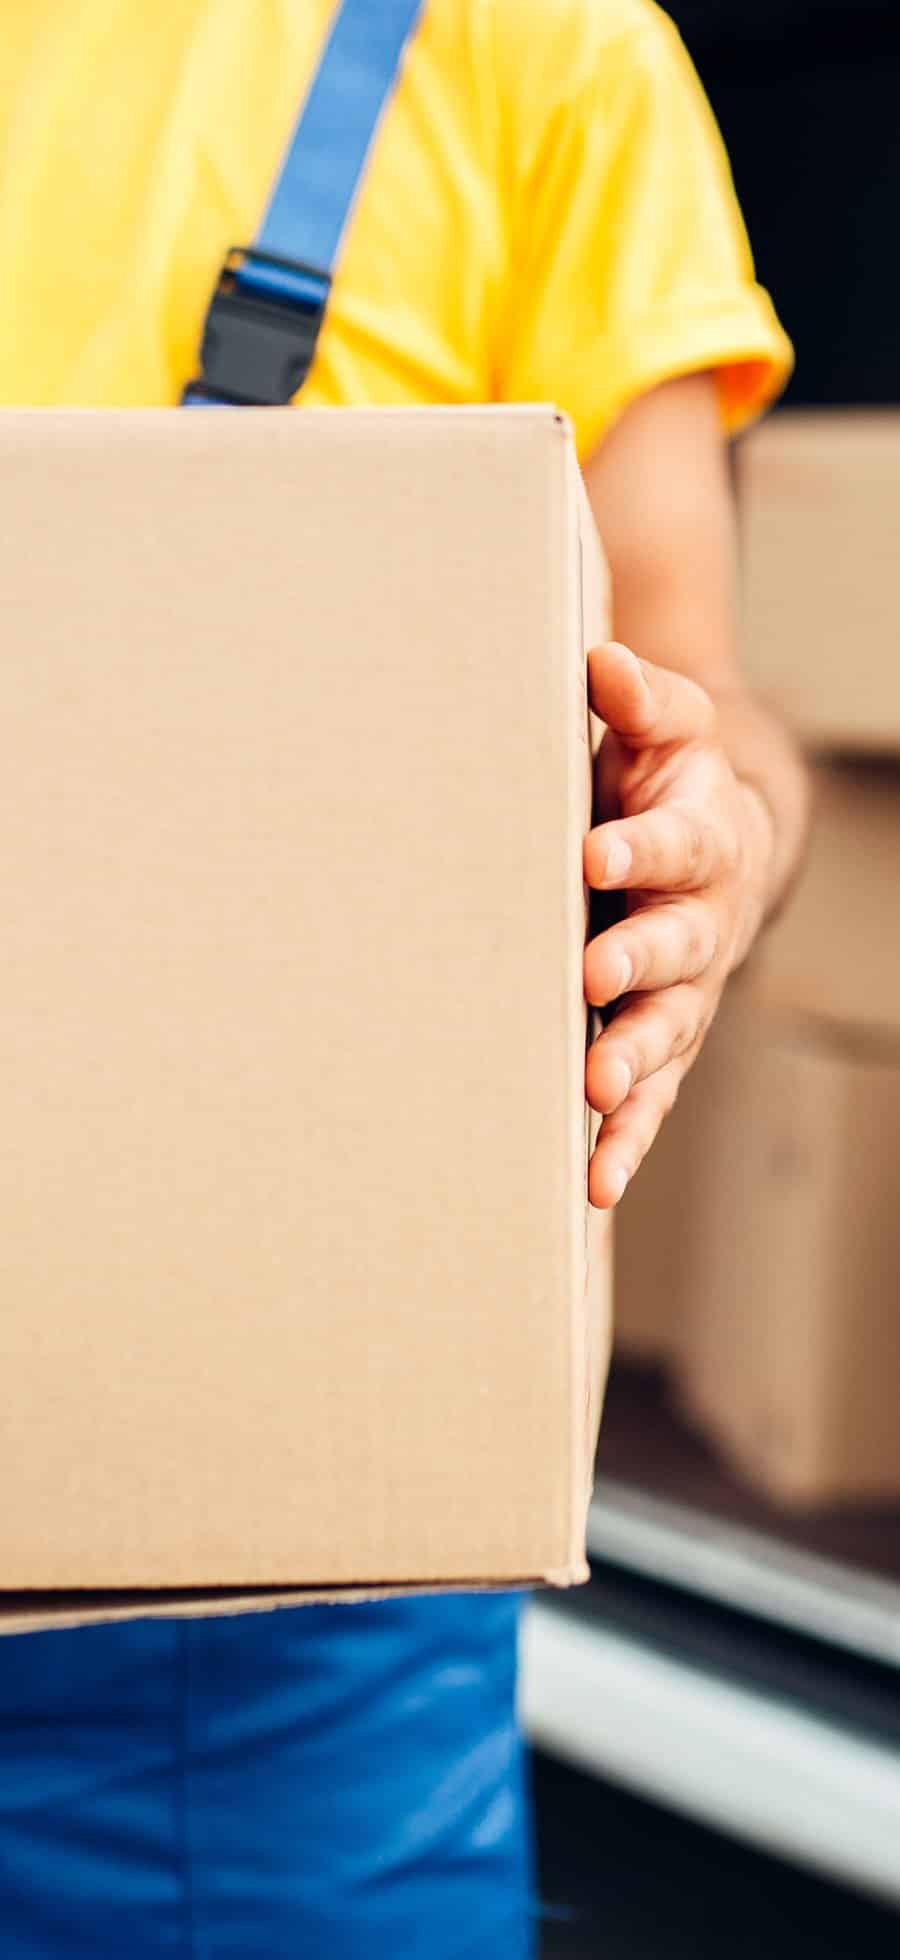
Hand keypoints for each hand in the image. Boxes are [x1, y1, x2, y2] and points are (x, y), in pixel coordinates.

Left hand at [584, 641, 773, 1208]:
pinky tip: (595, 1182)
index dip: (638, 846)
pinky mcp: (663, 1042)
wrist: (718, 842)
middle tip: (592, 976)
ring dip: (635, 1064)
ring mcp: (685, 991)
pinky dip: (627, 1139)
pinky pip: (652, 1098)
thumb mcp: (663, 727)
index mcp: (699, 837)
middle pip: (677, 946)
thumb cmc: (667, 780)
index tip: (594, 851)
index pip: (673, 840)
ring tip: (598, 1093)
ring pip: (667, 1033)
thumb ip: (639, 699)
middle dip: (637, 962)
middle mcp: (700, 921)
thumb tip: (602, 661)